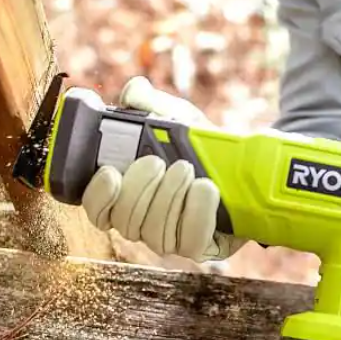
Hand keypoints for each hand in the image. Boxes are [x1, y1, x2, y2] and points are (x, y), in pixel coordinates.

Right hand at [81, 77, 244, 262]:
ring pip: (155, 233)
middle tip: (159, 161)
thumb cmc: (199, 144)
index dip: (98, 196)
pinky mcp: (199, 247)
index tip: (110, 172)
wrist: (244, 166)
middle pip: (126, 221)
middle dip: (141, 189)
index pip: (97, 209)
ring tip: (188, 168)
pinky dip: (197, 213)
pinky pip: (190, 241)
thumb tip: (134, 93)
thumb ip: (151, 103)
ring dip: (170, 198)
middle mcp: (142, 221)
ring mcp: (169, 237)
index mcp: (125, 194)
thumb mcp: (176, 118)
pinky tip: (205, 189)